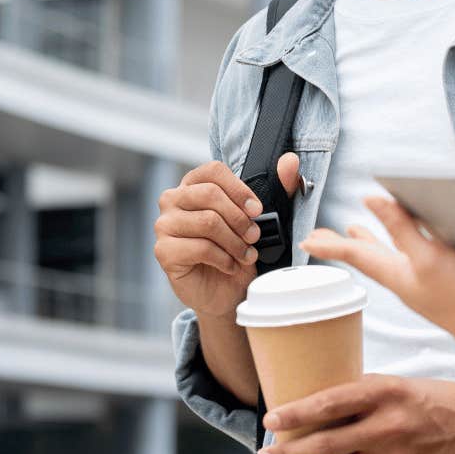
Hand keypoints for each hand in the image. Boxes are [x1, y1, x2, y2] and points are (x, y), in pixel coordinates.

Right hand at [154, 154, 300, 316]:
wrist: (226, 292)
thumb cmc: (238, 251)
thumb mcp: (262, 219)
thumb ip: (279, 188)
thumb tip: (290, 161)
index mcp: (193, 185)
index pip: (213, 171)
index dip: (239, 190)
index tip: (257, 210)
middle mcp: (173, 200)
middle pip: (210, 194)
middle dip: (240, 219)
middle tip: (254, 237)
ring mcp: (165, 225)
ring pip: (208, 222)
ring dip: (235, 242)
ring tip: (245, 255)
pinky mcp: (164, 251)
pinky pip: (200, 248)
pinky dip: (224, 259)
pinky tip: (230, 266)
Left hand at [255, 374, 454, 453]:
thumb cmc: (436, 400)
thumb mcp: (398, 385)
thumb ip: (362, 396)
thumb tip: (318, 407)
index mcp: (384, 393)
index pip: (328, 404)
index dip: (295, 414)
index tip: (271, 420)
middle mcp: (386, 426)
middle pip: (322, 446)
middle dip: (286, 453)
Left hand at [300, 195, 454, 334]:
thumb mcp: (430, 256)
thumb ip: (402, 228)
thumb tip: (372, 199)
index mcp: (397, 274)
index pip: (355, 256)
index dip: (330, 245)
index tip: (306, 239)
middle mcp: (405, 280)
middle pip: (366, 258)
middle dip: (343, 246)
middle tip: (320, 238)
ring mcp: (423, 286)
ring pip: (386, 260)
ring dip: (368, 245)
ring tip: (356, 233)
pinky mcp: (441, 287)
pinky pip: (407, 264)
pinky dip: (396, 250)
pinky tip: (407, 247)